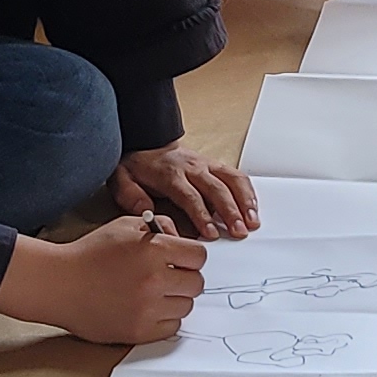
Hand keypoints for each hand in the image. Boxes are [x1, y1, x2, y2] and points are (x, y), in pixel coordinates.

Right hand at [0, 210, 206, 345]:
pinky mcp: (140, 331)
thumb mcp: (125, 226)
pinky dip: (164, 319)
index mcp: (155, 250)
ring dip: (174, 300)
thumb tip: (181, 239)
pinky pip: (172, 328)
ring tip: (152, 293)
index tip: (180, 260)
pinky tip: (146, 309)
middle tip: (166, 277)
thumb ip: (159, 227)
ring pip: (186, 307)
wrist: (60, 284)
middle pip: (197, 284)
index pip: (200, 256)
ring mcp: (148, 308)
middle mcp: (155, 280)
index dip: (189, 257)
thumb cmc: (89, 253)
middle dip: (184, 278)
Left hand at [114, 143, 257, 238]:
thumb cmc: (138, 166)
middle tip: (239, 232)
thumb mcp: (122, 178)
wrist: (148, 143)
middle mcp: (193, 167)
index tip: (211, 233)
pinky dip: (248, 192)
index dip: (202, 214)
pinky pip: (236, 176)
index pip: (190, 195)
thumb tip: (145, 210)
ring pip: (232, 180)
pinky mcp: (216, 165)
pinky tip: (254, 208)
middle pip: (216, 188)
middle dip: (230, 211)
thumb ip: (129, 194)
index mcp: (171, 174)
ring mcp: (207, 165)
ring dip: (244, 201)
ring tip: (253, 222)